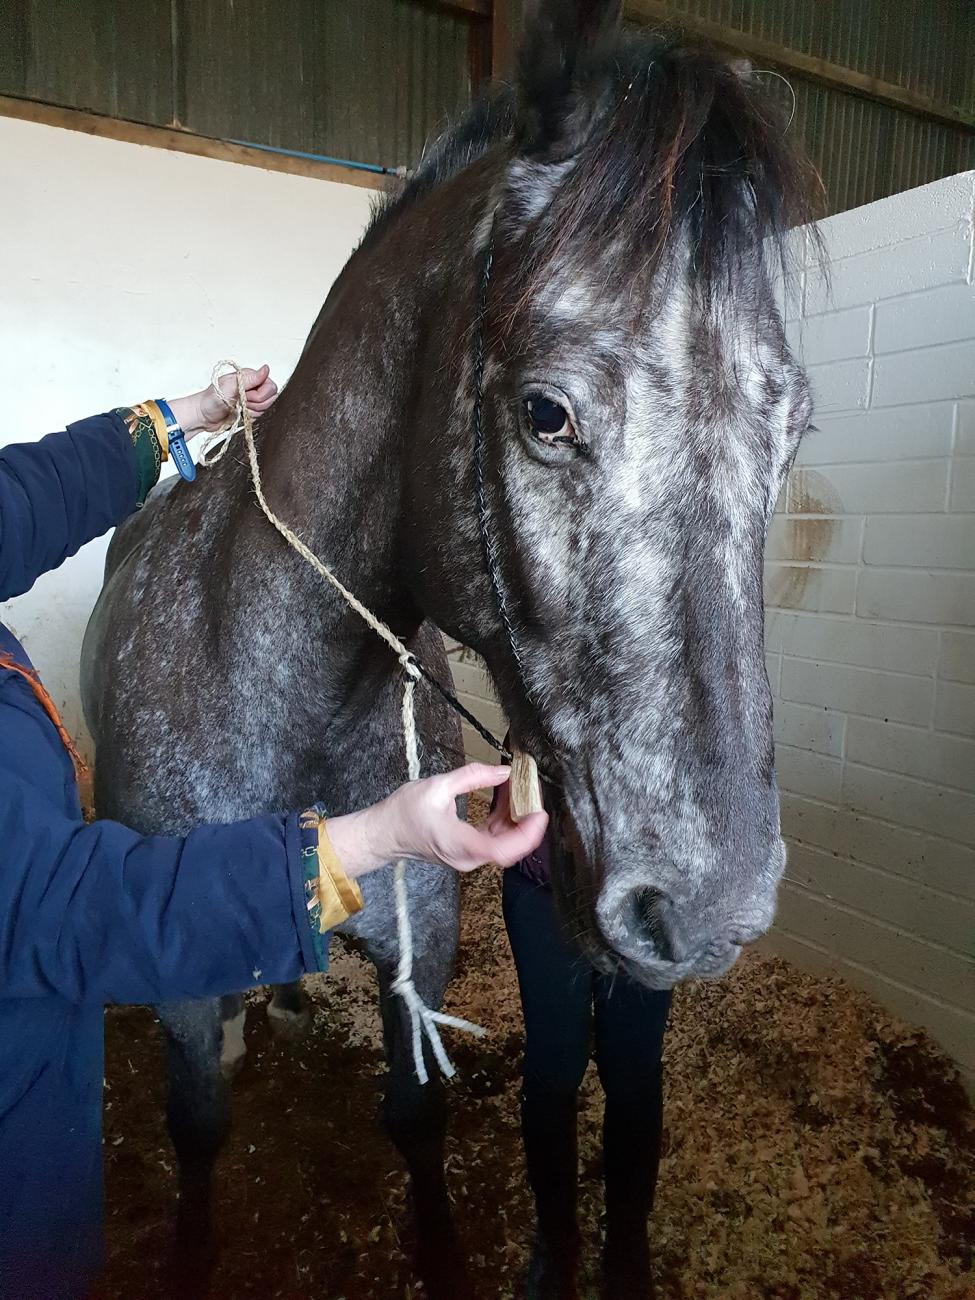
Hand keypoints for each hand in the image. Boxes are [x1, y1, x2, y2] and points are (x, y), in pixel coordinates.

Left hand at [167, 364, 278, 435]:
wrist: (203, 416)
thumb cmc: (211, 399)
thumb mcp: (230, 385)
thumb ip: (251, 378)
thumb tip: (266, 369)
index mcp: (250, 377)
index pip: (270, 387)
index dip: (260, 395)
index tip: (246, 395)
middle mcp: (253, 388)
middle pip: (270, 399)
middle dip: (255, 404)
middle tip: (240, 401)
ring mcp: (252, 401)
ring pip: (266, 409)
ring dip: (251, 412)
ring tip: (237, 407)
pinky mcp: (251, 412)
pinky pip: (260, 418)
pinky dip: (249, 418)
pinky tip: (239, 414)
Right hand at [326, 764, 548, 878]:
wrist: (383, 833)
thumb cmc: (403, 813)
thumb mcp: (437, 787)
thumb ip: (472, 777)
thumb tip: (503, 771)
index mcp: (461, 844)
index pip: (505, 850)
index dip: (528, 834)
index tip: (539, 811)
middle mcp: (468, 857)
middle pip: (511, 846)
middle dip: (526, 818)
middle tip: (532, 788)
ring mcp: (468, 857)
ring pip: (505, 842)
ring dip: (516, 816)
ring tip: (519, 787)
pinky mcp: (467, 851)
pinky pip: (494, 838)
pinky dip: (504, 819)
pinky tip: (505, 797)